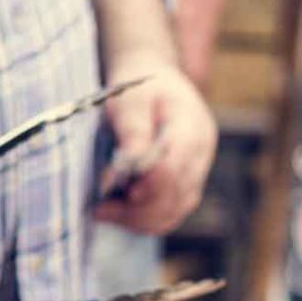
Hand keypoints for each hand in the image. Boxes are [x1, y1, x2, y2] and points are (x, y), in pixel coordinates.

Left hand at [98, 64, 217, 234]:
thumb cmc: (138, 85)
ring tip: (104, 212)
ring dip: (137, 220)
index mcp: (192, 128)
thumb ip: (133, 130)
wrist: (153, 80)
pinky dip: (142, 219)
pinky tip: (117, 212)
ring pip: (173, 214)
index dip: (147, 186)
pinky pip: (168, 215)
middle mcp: (201, 156)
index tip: (112, 191)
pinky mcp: (185, 187)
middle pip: (175, 199)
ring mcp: (197, 175)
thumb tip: (131, 165)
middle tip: (100, 209)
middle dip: (137, 210)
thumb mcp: (130, 98)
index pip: (174, 170)